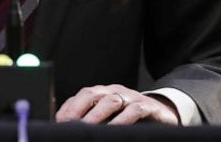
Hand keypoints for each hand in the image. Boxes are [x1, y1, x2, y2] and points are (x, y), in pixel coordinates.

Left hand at [56, 85, 180, 124]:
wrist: (163, 114)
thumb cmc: (130, 118)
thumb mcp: (109, 118)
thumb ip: (91, 119)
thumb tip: (66, 125)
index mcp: (102, 93)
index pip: (81, 96)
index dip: (68, 107)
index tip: (58, 121)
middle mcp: (114, 91)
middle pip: (93, 94)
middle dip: (78, 109)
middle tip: (69, 124)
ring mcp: (131, 96)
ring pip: (112, 101)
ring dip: (97, 115)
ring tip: (87, 128)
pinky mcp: (148, 106)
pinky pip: (134, 110)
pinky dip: (123, 119)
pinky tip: (115, 129)